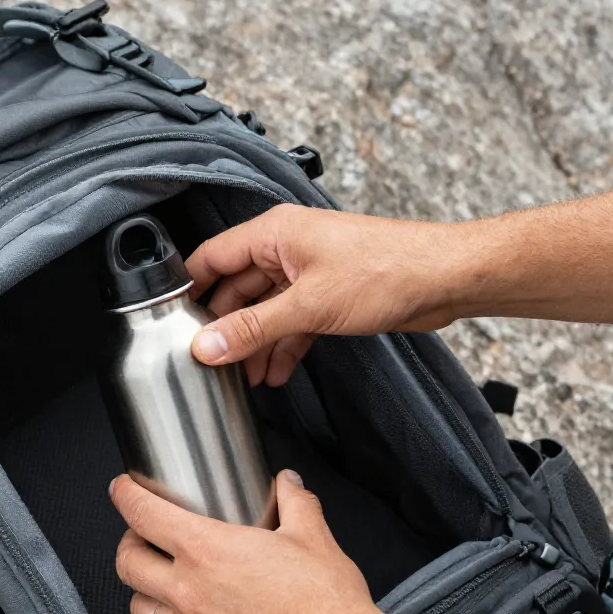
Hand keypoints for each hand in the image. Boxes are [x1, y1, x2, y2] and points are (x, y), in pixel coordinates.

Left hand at [110, 469, 393, 613]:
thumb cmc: (327, 602)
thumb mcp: (311, 535)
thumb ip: (294, 501)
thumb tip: (289, 483)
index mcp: (206, 550)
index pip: (142, 514)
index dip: (125, 495)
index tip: (123, 490)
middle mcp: (188, 592)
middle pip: (126, 563)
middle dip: (129, 544)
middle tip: (144, 538)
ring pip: (138, 609)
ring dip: (144, 591)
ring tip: (161, 583)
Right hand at [186, 204, 465, 386]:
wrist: (444, 277)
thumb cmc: (385, 270)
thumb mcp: (307, 306)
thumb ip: (252, 328)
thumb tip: (207, 346)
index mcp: (273, 234)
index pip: (212, 257)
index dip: (188, 289)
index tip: (168, 323)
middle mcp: (286, 248)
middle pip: (235, 288)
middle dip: (223, 326)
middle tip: (206, 362)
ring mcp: (307, 272)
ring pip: (264, 310)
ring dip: (253, 343)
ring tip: (242, 379)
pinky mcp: (328, 294)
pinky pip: (291, 321)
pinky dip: (282, 346)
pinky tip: (273, 373)